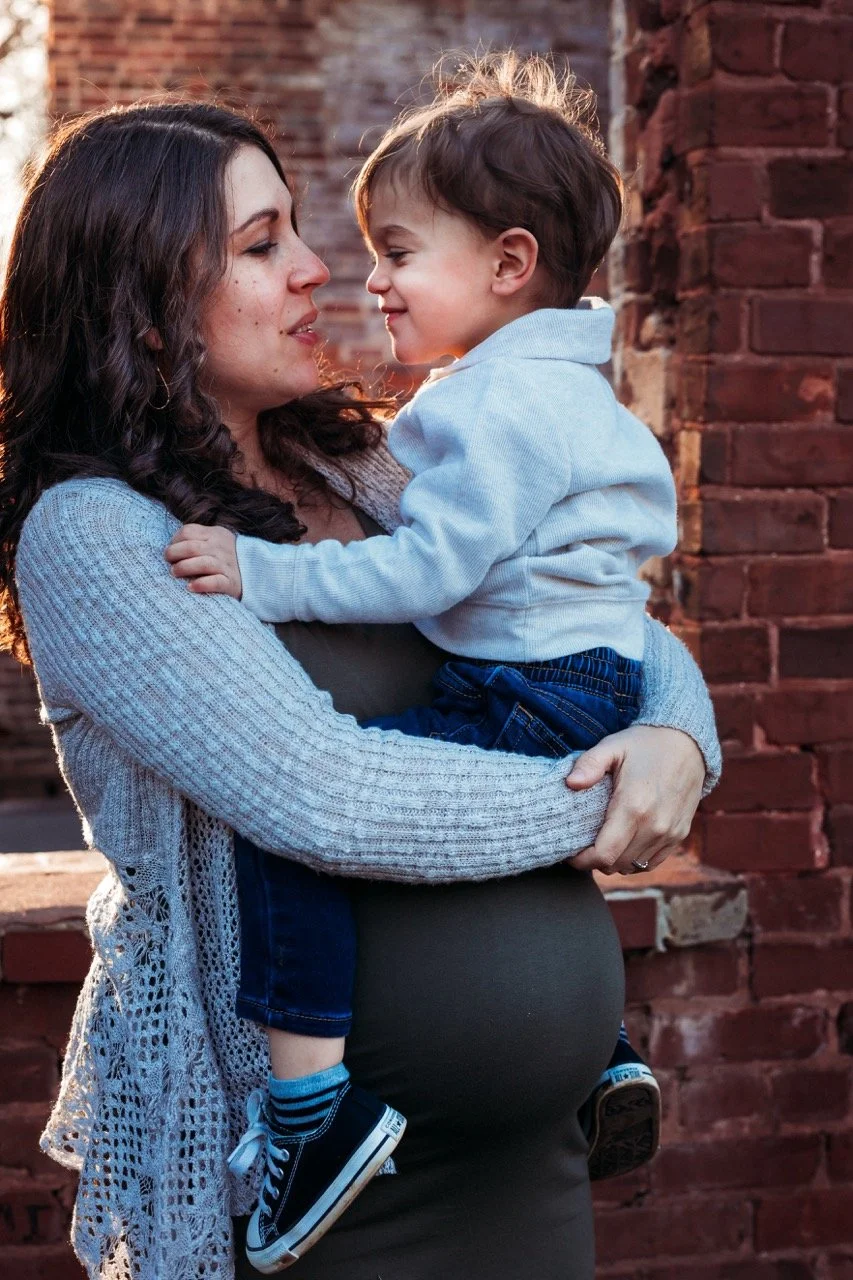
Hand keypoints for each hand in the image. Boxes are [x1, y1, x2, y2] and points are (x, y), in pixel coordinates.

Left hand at [164, 523, 241, 598]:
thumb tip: (170, 547)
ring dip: (184, 567)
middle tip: (169, 562)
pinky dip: (201, 584)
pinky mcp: (231, 583)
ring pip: (203, 564)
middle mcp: (221, 549)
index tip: (170, 551)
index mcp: (215, 535)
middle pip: (192, 548)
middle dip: (174, 554)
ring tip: (174, 572)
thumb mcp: (216, 541)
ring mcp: (227, 566)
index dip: (174, 541)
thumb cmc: (226, 558)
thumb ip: (197, 539)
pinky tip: (190, 587)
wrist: (257, 574)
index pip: (189, 532)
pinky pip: (215, 582)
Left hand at [565, 724, 704, 875]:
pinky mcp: (680, 835)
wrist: (688, 743)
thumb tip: (570, 783)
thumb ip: (589, 765)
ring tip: (602, 845)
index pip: (604, 854)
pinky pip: (652, 862)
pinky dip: (635, 861)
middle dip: (595, 861)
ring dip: (615, 861)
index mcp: (633, 807)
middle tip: (583, 847)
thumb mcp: (612, 746)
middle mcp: (654, 826)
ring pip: (634, 866)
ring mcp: (669, 833)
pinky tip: (624, 845)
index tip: (571, 854)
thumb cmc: (645, 745)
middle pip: (616, 864)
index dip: (583, 861)